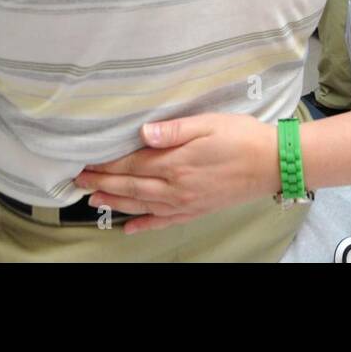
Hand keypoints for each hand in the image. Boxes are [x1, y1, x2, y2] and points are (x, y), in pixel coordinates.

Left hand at [75, 113, 279, 234]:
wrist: (272, 164)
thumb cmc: (241, 137)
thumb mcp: (207, 124)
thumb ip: (173, 130)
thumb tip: (142, 133)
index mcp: (175, 163)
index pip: (131, 165)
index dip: (106, 166)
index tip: (85, 164)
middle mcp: (175, 187)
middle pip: (131, 187)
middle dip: (102, 184)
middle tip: (79, 183)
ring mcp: (185, 202)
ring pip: (141, 205)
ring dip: (115, 203)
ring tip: (93, 201)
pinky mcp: (195, 210)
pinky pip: (163, 221)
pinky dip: (143, 225)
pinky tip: (128, 227)